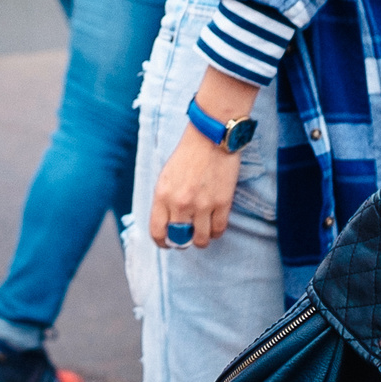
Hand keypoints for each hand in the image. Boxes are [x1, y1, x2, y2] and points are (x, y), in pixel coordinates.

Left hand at [148, 69, 258, 247]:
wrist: (210, 138)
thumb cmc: (187, 155)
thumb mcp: (166, 176)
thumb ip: (164, 200)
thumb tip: (167, 223)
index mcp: (162, 195)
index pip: (157, 231)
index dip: (162, 242)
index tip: (167, 244)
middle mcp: (180, 203)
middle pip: (180, 239)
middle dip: (183, 242)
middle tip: (187, 237)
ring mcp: (202, 205)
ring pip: (201, 240)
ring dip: (201, 239)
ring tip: (203, 232)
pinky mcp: (222, 203)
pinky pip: (219, 230)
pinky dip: (216, 232)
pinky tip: (215, 225)